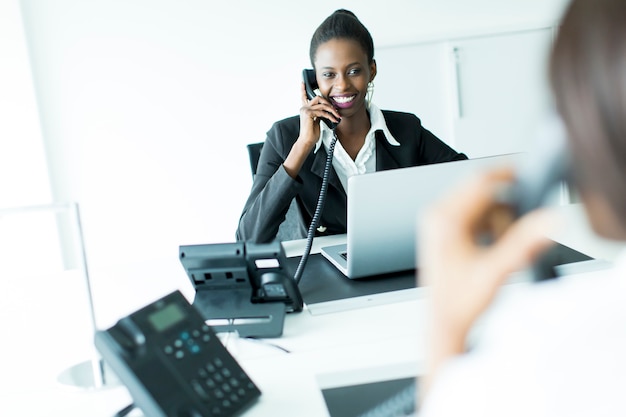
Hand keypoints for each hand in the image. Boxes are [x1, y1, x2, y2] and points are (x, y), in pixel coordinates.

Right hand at [283, 83, 340, 177]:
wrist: (307, 141)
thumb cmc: (311, 134)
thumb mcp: (316, 121)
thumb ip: (318, 113)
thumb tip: (326, 110)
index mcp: (305, 109)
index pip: (303, 97)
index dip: (303, 89)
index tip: (303, 83)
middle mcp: (304, 108)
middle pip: (318, 98)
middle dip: (328, 103)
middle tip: (335, 110)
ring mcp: (305, 110)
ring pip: (322, 105)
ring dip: (332, 111)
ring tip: (337, 116)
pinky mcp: (308, 114)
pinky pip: (322, 112)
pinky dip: (330, 116)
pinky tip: (333, 120)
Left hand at [418, 168, 556, 396]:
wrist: (443, 321)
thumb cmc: (459, 301)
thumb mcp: (496, 270)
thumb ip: (524, 243)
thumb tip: (548, 221)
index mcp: (444, 219)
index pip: (480, 181)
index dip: (508, 175)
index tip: (529, 178)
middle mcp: (436, 216)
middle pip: (479, 189)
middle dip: (504, 206)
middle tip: (519, 229)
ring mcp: (437, 222)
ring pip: (478, 202)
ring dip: (497, 217)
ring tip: (501, 247)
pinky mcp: (442, 230)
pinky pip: (472, 213)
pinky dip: (489, 224)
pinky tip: (493, 247)